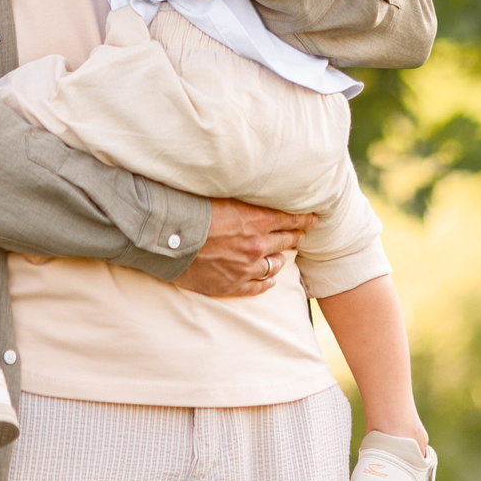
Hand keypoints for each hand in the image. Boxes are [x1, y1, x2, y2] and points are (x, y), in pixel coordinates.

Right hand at [172, 198, 312, 297]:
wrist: (166, 240)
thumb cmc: (188, 211)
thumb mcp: (219, 197)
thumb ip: (242, 201)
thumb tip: (251, 194)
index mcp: (255, 220)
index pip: (289, 219)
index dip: (304, 219)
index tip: (314, 218)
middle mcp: (256, 246)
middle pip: (285, 242)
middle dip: (295, 236)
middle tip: (301, 234)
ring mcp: (245, 268)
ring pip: (275, 266)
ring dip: (280, 259)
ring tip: (282, 257)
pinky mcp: (232, 285)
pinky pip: (259, 286)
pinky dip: (267, 282)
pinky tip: (270, 280)